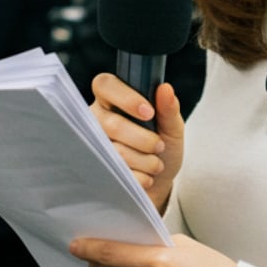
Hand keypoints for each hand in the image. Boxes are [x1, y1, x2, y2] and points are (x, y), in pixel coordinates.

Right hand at [91, 76, 184, 212]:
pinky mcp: (96, 168)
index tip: (149, 113)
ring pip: (115, 151)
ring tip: (156, 163)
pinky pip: (116, 173)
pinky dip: (139, 177)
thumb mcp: (172, 127)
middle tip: (159, 145)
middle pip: (112, 125)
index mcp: (112, 99)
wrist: (160, 181)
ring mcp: (94, 144)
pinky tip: (145, 176)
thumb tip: (165, 89)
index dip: (126, 98)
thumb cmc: (163, 146)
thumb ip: (169, 109)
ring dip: (145, 160)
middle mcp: (97, 118)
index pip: (105, 85)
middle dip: (144, 139)